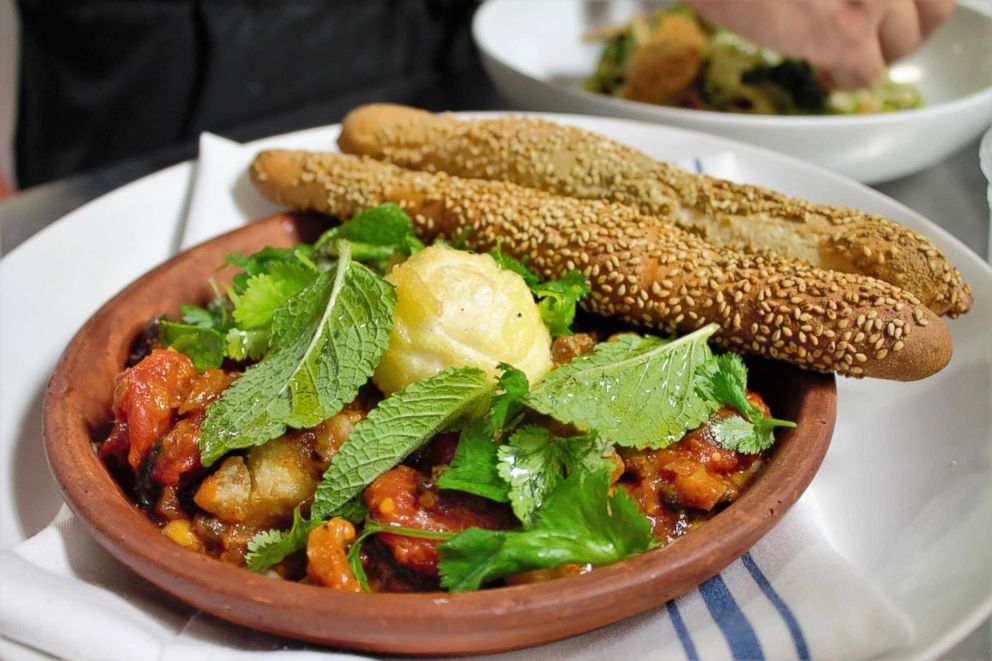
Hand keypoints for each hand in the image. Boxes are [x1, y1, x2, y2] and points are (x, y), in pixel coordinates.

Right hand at [685, 0, 954, 87]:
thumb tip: (851, 1)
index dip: (909, 3)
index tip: (884, 13)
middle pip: (931, 14)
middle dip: (901, 31)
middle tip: (868, 37)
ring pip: (902, 47)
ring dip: (872, 56)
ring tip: (837, 54)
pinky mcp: (845, 34)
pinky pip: (865, 74)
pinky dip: (844, 78)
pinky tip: (822, 68)